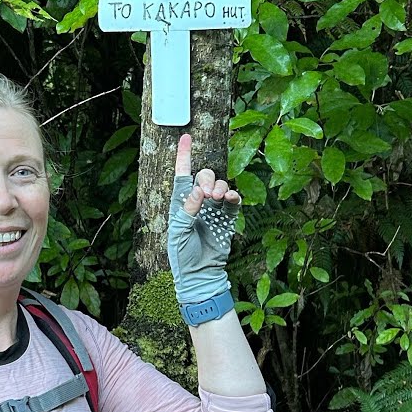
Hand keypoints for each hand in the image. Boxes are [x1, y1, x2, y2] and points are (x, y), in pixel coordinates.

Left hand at [167, 134, 240, 305]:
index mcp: (181, 203)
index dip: (184, 155)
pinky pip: (232, 201)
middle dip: (207, 178)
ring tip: (217, 198)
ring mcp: (213, 209)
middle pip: (204, 176)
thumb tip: (198, 191)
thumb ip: (188, 211)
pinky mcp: (227, 218)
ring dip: (220, 187)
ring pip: (220, 185)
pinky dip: (232, 196)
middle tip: (208, 193)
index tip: (186, 137)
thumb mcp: (179, 233)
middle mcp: (198, 202)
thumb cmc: (182, 255)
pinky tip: (230, 198)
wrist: (200, 274)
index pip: (182, 174)